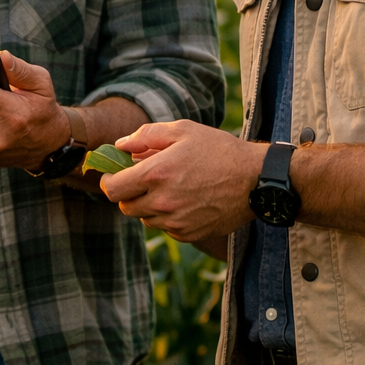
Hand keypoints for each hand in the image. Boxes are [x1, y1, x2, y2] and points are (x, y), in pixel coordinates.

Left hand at [97, 121, 265, 242]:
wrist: (255, 179)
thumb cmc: (219, 149)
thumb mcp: (183, 131)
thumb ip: (146, 136)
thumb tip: (120, 145)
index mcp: (156, 174)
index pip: (112, 189)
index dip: (109, 182)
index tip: (113, 176)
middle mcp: (163, 202)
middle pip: (126, 207)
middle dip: (129, 193)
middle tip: (142, 181)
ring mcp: (176, 221)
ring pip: (146, 219)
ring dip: (149, 206)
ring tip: (169, 188)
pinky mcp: (190, 234)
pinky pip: (166, 228)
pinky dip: (168, 217)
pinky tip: (185, 201)